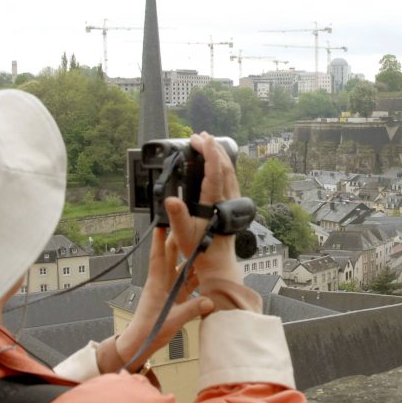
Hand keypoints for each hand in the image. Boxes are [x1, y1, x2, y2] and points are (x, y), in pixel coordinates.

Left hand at [97, 224, 212, 373]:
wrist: (140, 343)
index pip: (158, 256)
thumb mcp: (173, 320)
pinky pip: (185, 282)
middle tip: (187, 225)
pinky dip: (194, 276)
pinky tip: (204, 272)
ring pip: (179, 268)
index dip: (160, 239)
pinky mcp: (173, 298)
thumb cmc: (149, 331)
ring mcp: (167, 289)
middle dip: (177, 241)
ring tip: (201, 245)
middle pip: (170, 257)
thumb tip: (210, 301)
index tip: (163, 223)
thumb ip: (192, 309)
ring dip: (189, 258)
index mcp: (157, 284)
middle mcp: (161, 283)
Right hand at [164, 132, 259, 312]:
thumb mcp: (183, 235)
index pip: (214, 171)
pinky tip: (216, 167)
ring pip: (230, 172)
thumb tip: (170, 199)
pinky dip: (223, 167)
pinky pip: (230, 180)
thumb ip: (177, 216)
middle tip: (201, 136)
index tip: (200, 139)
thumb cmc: (201, 251)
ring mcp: (230, 202)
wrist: (218, 265)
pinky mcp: (231, 207)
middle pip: (225, 166)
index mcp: (214, 203)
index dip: (209, 152)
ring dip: (219, 156)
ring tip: (208, 145)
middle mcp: (226, 200)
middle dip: (213, 148)